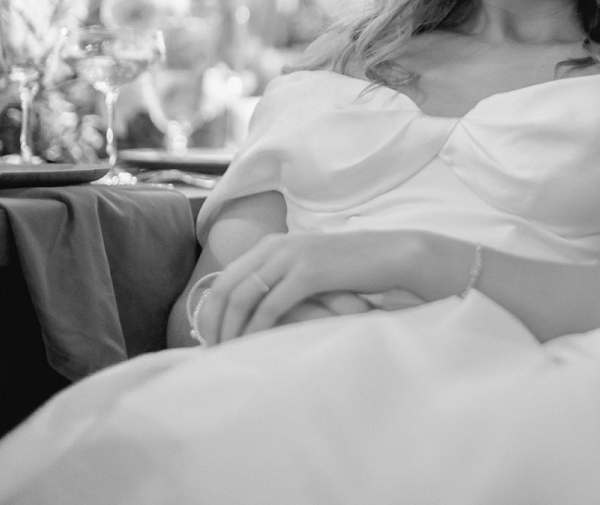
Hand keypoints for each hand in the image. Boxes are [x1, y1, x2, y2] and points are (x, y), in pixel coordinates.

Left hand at [197, 231, 410, 344]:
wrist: (390, 255)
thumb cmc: (352, 267)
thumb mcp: (309, 266)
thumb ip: (282, 277)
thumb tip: (256, 308)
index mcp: (272, 244)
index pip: (225, 278)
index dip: (212, 310)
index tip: (210, 337)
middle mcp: (275, 246)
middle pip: (225, 287)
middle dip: (213, 322)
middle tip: (212, 352)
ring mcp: (291, 257)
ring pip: (242, 297)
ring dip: (231, 329)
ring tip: (229, 354)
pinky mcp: (308, 273)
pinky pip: (269, 306)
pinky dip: (256, 329)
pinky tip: (254, 346)